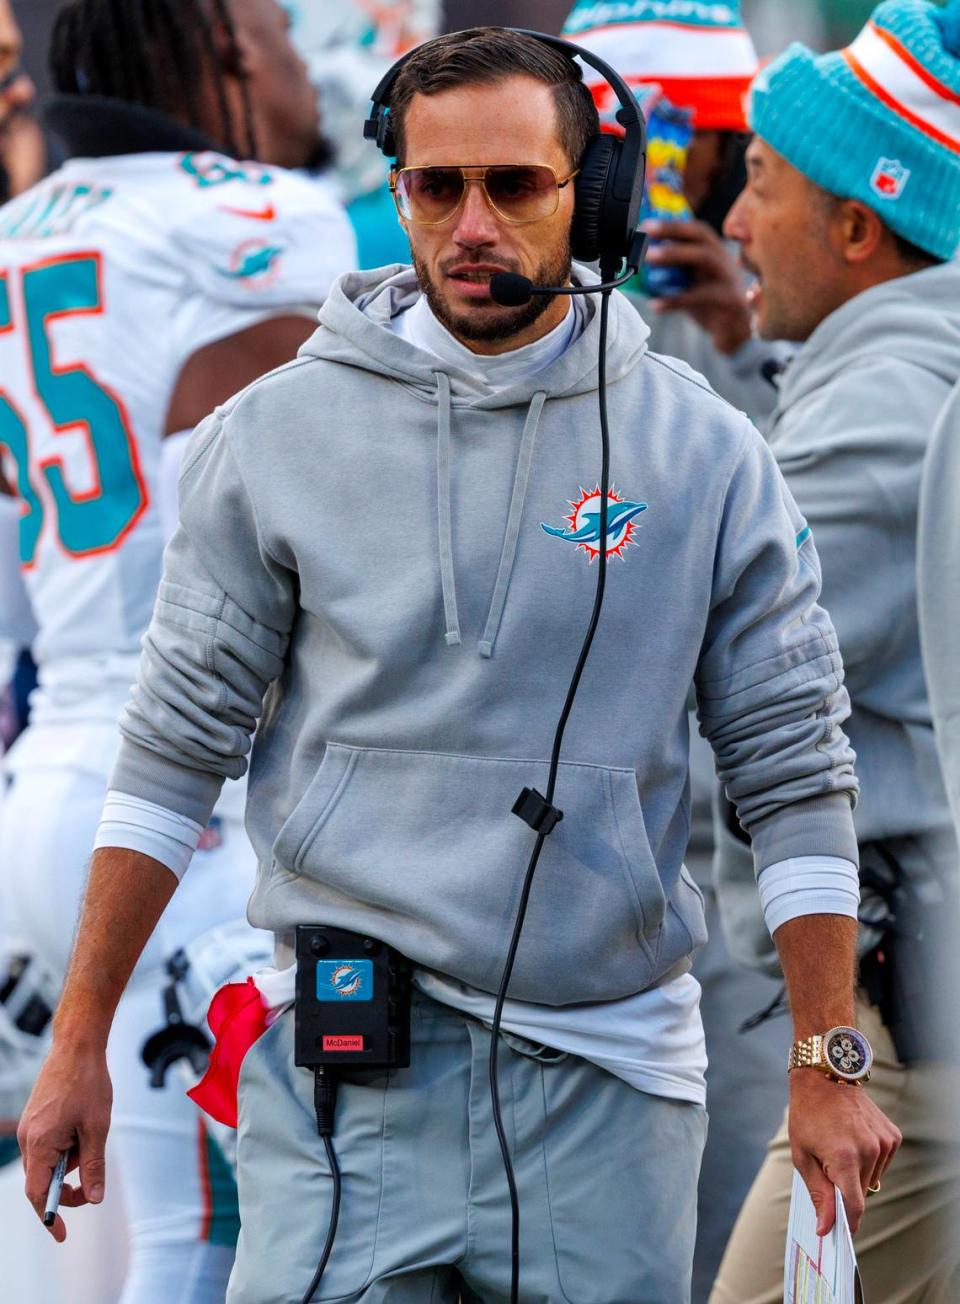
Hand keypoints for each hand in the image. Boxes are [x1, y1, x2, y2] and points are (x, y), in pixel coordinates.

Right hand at [17, 1042, 112, 1241]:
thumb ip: (93, 1166)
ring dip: (71, 1159)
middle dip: (67, 1183)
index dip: (50, 1216)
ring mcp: (30, 1127)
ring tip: (90, 1132)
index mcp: (39, 1144)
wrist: (77, 1046)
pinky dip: (67, 1144)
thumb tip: (93, 1199)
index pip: (37, 1194)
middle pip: (42, 1179)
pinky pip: (49, 1144)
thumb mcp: (97, 1128)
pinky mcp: (36, 1118)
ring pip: (49, 1160)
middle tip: (91, 1178)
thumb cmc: (87, 1083)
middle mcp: (28, 1138)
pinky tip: (82, 1124)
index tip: (62, 1233)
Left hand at [641, 219, 751, 355]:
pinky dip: (675, 300)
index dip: (672, 224)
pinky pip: (700, 296)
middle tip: (647, 233)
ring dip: (675, 255)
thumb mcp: (690, 285)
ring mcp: (729, 278)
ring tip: (650, 258)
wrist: (736, 335)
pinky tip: (656, 304)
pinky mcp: (729, 299)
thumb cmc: (711, 307)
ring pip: (705, 258)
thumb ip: (672, 275)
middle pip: (701, 237)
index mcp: (715, 253)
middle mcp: (724, 260)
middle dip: (673, 230)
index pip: (695, 230)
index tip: (648, 225)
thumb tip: (641, 268)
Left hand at [788, 1069, 900, 1236]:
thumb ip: (818, 1194)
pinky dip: (868, 1159)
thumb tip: (826, 1228)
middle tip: (826, 1165)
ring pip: (872, 1178)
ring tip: (839, 1146)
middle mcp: (869, 1151)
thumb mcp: (802, 1155)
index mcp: (844, 1158)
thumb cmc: (808, 1114)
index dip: (847, 1223)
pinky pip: (881, 1162)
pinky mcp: (892, 1135)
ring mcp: (883, 1142)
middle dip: (844, 1188)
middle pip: (861, 1192)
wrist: (825, 1076)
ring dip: (856, 1172)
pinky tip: (853, 1138)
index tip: (838, 1232)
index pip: (854, 1207)